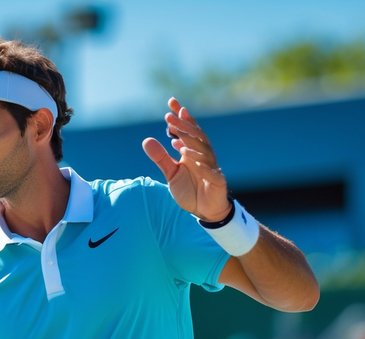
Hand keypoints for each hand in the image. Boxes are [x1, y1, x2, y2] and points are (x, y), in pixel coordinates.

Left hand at [141, 97, 231, 221]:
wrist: (205, 211)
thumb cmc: (190, 189)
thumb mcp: (171, 173)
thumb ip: (160, 157)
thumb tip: (146, 140)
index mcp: (192, 151)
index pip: (187, 129)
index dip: (180, 116)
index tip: (171, 102)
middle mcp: (202, 156)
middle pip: (195, 136)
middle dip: (183, 126)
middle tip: (169, 116)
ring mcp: (211, 168)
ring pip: (204, 152)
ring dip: (191, 145)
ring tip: (176, 139)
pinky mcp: (217, 182)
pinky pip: (211, 172)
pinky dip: (204, 166)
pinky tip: (194, 162)